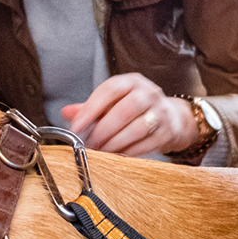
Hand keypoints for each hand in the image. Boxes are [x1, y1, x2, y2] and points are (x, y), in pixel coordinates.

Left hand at [61, 74, 198, 156]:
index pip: (110, 90)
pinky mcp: (167, 131)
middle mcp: (148, 93)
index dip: (91, 109)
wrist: (171, 117)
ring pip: (136, 129)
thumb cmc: (135, 109)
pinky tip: (116, 156)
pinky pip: (146, 144)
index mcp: (131, 82)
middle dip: (103, 130)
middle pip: (124, 110)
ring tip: (101, 152)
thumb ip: (90, 107)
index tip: (77, 126)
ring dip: (115, 143)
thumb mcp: (113, 102)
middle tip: (90, 144)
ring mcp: (161, 112)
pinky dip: (128, 152)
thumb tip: (66, 113)